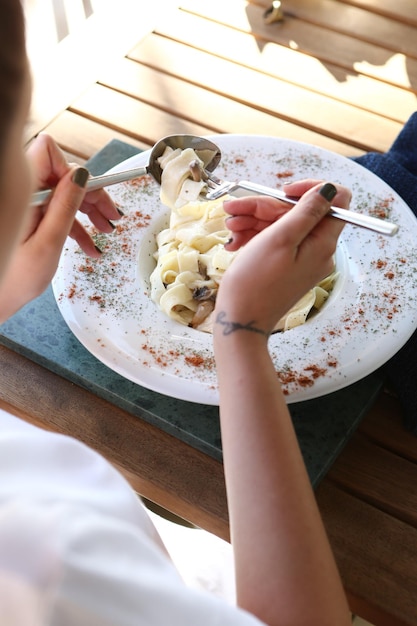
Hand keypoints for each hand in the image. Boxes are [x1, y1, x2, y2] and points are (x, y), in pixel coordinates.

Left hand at [27, 134, 119, 256]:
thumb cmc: (13, 278)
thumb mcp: (49, 243)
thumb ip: (65, 206)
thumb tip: (81, 176)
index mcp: (23, 193)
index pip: (50, 154)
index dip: (74, 171)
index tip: (92, 193)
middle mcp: (23, 192)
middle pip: (62, 174)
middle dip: (90, 194)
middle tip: (110, 215)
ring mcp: (25, 203)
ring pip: (63, 193)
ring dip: (86, 211)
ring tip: (105, 231)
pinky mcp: (28, 215)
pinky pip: (55, 209)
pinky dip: (74, 224)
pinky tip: (89, 244)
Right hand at [215, 180, 350, 336]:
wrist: (240, 321)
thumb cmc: (257, 282)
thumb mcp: (281, 238)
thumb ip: (307, 211)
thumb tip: (330, 189)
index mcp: (324, 243)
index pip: (335, 200)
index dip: (310, 189)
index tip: (283, 192)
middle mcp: (317, 250)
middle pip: (298, 212)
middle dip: (265, 207)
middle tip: (234, 209)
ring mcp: (301, 259)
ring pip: (281, 225)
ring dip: (253, 220)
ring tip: (229, 227)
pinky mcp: (285, 267)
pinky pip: (274, 241)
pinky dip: (254, 236)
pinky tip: (234, 241)